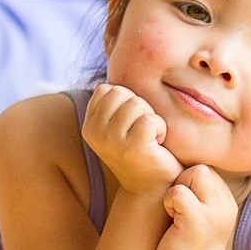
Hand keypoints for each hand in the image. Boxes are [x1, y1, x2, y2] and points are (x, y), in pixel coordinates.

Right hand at [82, 83, 181, 197]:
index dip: (127, 101)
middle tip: (144, 132)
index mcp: (89, 126)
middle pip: (121, 92)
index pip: (107, 89)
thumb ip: (115, 103)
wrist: (154, 188)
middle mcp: (95, 134)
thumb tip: (113, 61)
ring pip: (136, 103)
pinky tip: (159, 143)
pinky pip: (150, 119)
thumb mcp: (121, 125)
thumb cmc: (143, 150)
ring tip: (151, 138)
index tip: (132, 125)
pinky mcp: (132, 149)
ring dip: (151, 117)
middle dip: (140, 107)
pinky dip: (160, 127)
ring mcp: (112, 142)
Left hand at [155, 165, 238, 249]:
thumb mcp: (201, 216)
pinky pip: (179, 192)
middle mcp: (224, 205)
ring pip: (194, 173)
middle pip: (202, 168)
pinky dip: (169, 202)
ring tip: (175, 213)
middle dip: (184, 181)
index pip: (207, 171)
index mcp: (225, 202)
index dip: (189, 182)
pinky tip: (172, 220)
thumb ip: (198, 195)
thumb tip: (178, 168)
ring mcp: (213, 213)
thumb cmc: (188, 247)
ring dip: (176, 191)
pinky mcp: (197, 221)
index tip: (184, 204)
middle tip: (178, 207)